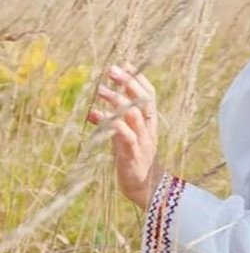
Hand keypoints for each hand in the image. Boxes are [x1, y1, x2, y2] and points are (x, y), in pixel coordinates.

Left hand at [86, 61, 163, 210]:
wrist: (146, 188)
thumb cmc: (134, 160)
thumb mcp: (125, 138)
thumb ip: (115, 122)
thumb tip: (96, 109)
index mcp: (150, 122)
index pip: (149, 95)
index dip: (139, 79)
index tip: (126, 64)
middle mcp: (148, 128)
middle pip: (143, 101)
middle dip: (128, 83)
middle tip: (112, 70)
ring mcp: (142, 141)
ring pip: (133, 115)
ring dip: (117, 100)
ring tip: (100, 89)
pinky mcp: (132, 155)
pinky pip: (125, 136)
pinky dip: (112, 124)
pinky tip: (97, 115)